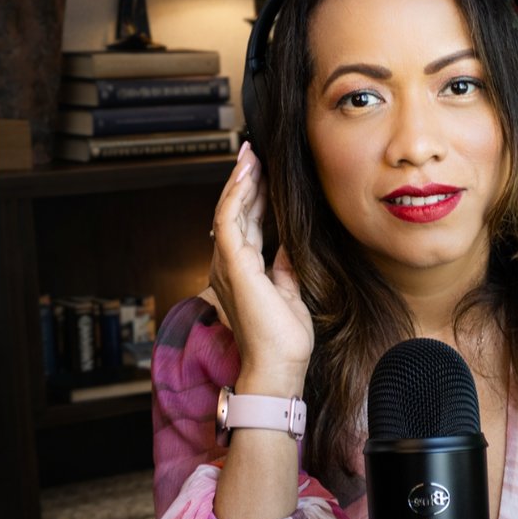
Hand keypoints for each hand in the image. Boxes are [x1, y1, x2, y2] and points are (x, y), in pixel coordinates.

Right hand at [207, 141, 314, 393]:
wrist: (280, 364)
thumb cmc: (284, 338)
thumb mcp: (290, 290)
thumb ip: (285, 265)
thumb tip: (290, 243)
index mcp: (242, 272)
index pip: (245, 226)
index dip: (252, 198)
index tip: (262, 174)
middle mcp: (228, 266)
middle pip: (234, 213)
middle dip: (243, 181)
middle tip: (252, 153)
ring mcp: (227, 265)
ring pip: (228, 211)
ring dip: (239, 181)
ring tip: (250, 156)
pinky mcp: (233, 265)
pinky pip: (230, 220)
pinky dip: (237, 194)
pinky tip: (248, 175)